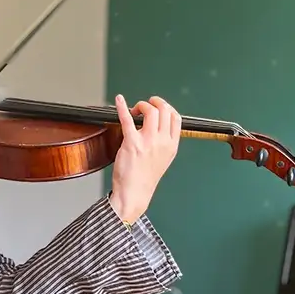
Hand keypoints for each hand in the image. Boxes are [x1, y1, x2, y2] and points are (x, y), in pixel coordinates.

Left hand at [109, 95, 180, 222]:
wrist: (134, 193)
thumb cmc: (145, 178)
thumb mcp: (163, 159)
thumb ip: (164, 142)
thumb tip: (159, 127)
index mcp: (171, 145)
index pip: (175, 117)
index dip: (166, 107)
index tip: (158, 107)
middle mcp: (162, 142)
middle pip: (164, 110)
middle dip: (154, 103)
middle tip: (144, 106)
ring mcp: (148, 142)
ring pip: (150, 111)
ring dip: (141, 106)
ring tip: (135, 110)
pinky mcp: (131, 143)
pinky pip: (127, 119)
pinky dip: (122, 107)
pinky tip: (119, 100)